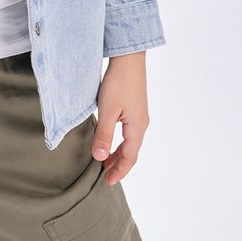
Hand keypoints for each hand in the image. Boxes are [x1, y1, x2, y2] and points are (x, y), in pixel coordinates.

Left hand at [92, 52, 149, 185]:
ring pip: (130, 142)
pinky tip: (109, 139)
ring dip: (118, 153)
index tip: (107, 182)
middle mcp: (141, 124)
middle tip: (104, 176)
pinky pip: (128, 132)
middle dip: (118, 165)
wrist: (128, 58)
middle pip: (131, 152)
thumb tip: (100, 159)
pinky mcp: (135, 107)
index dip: (119, 171)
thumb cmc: (119, 83)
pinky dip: (119, 141)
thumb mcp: (108, 110)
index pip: (129, 157)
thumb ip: (104, 135)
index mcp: (137, 128)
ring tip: (105, 161)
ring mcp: (139, 115)